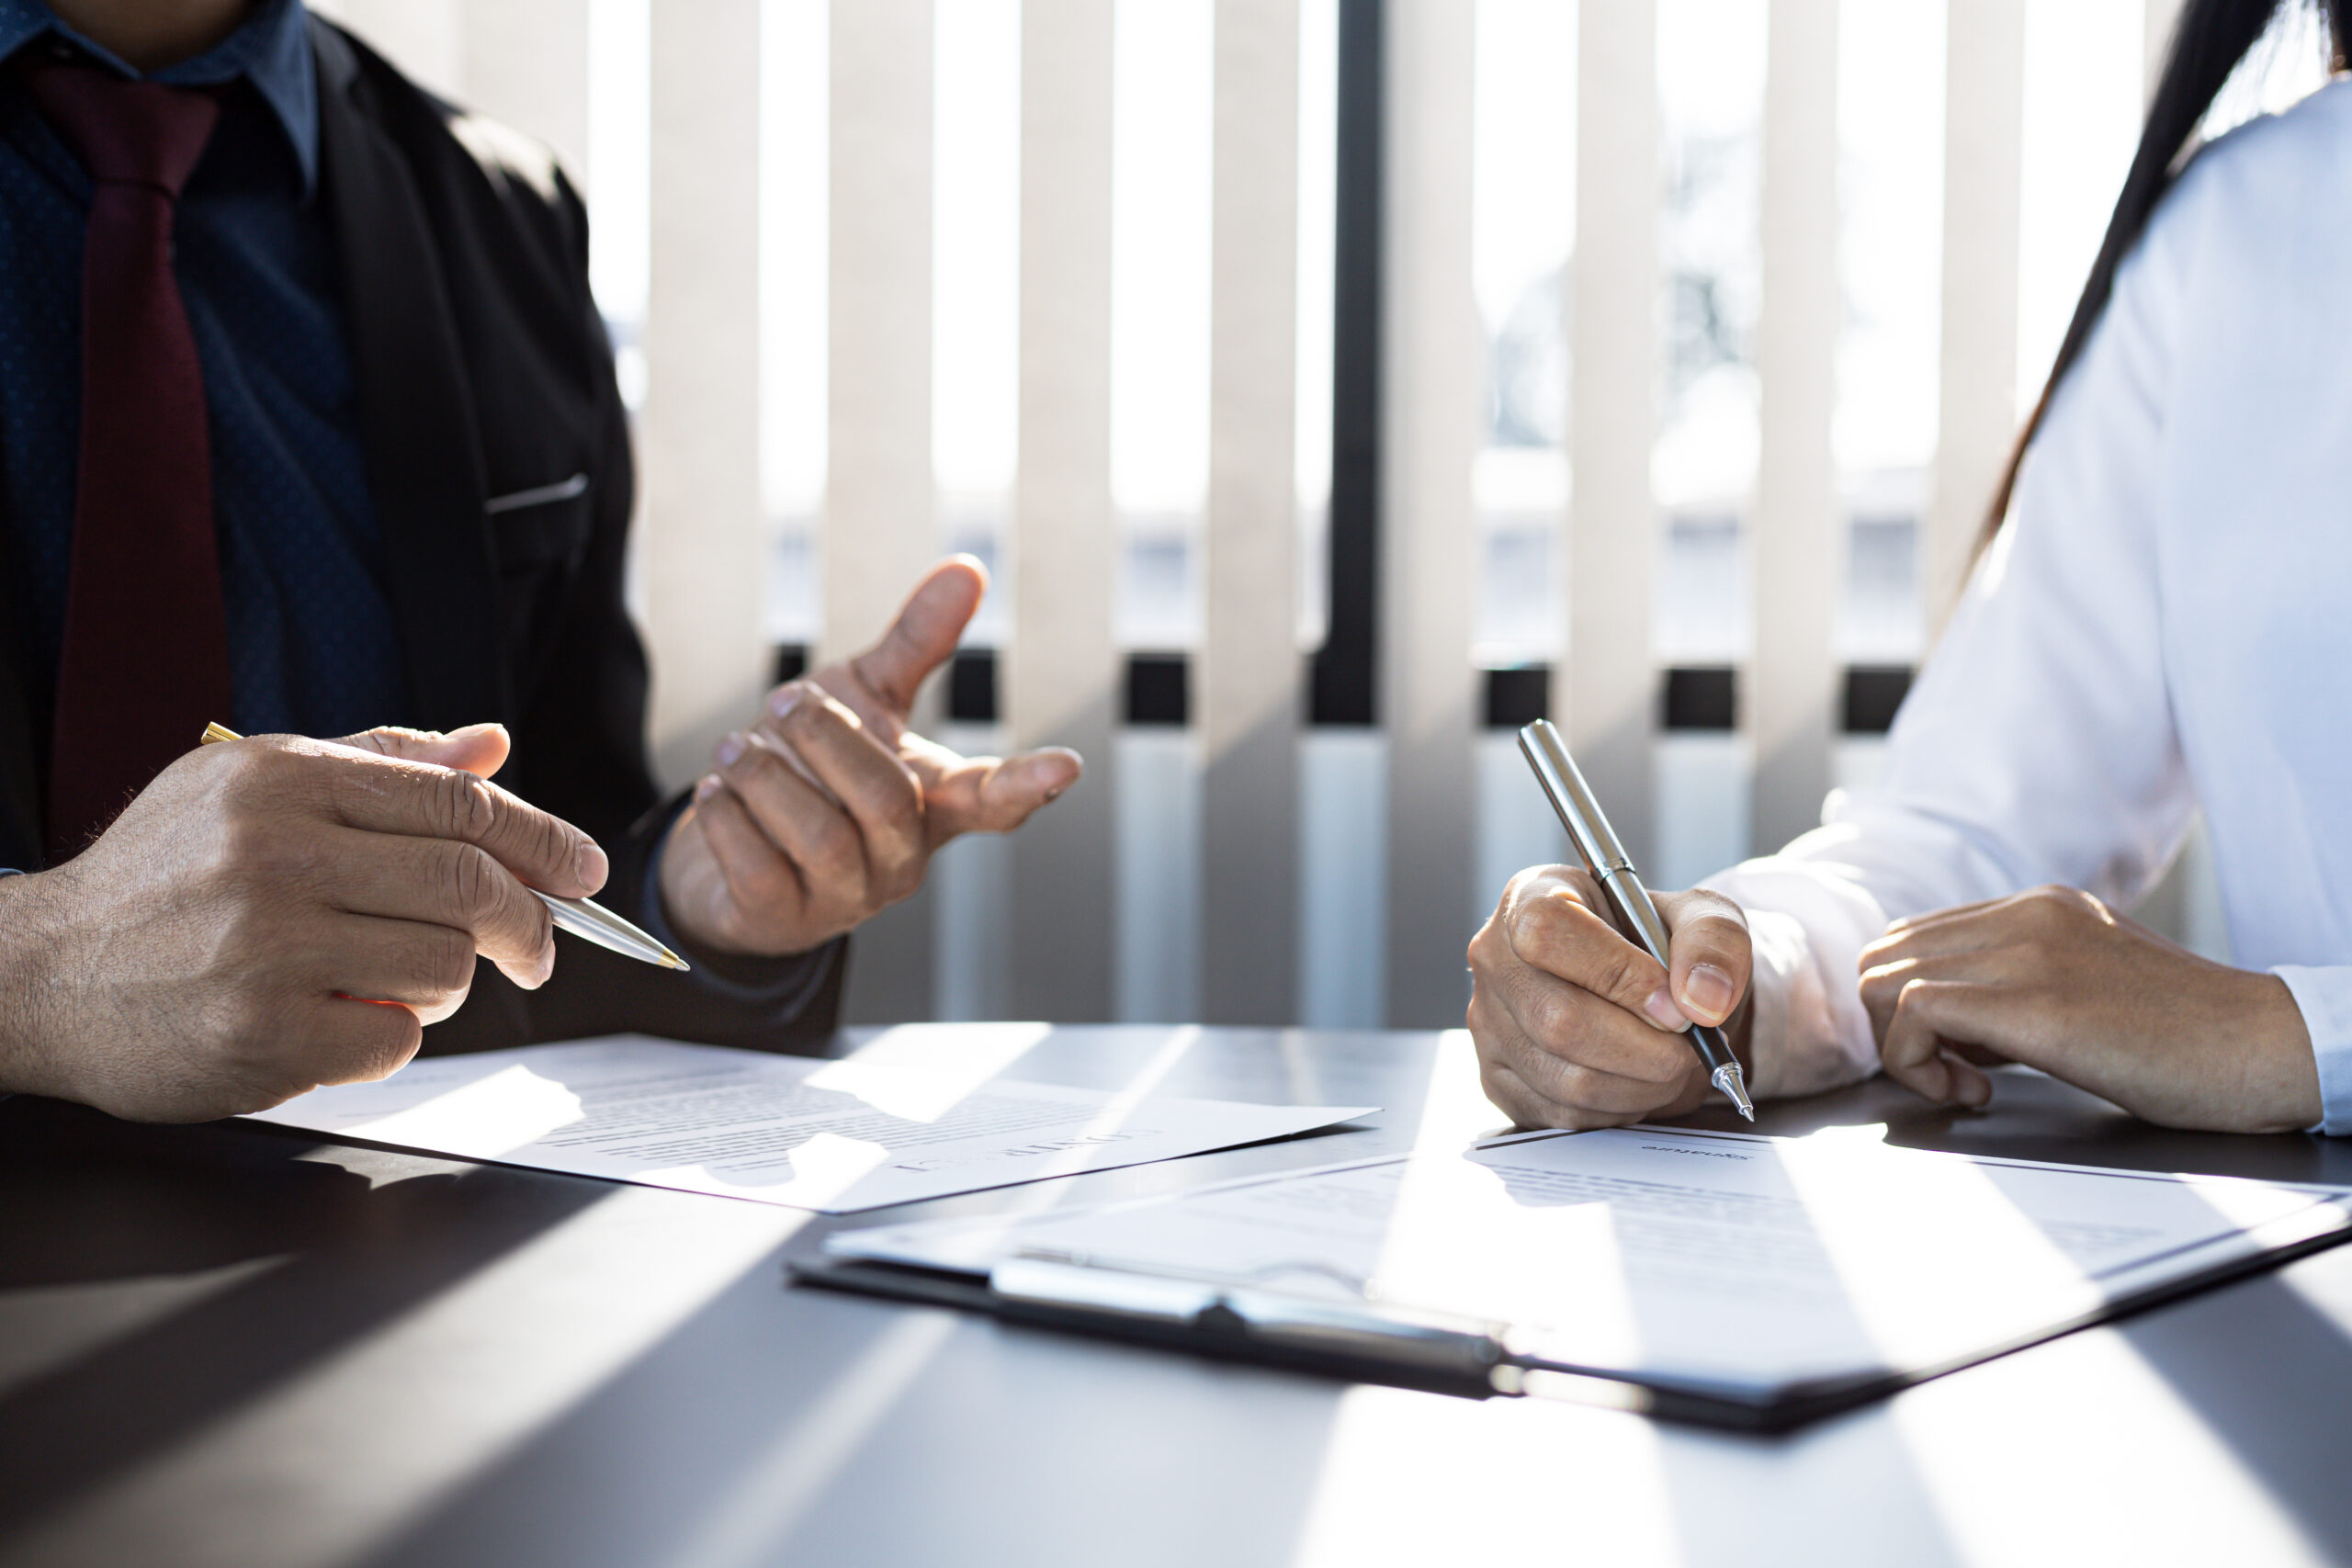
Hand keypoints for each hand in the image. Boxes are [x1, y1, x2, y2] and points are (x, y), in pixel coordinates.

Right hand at [0, 724, 605, 1121]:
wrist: (38, 974)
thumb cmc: (160, 876)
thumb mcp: (249, 785)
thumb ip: (378, 762)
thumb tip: (490, 745)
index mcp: (283, 778)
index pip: (460, 804)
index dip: (545, 840)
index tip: (585, 871)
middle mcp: (275, 854)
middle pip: (471, 884)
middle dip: (530, 921)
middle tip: (539, 948)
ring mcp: (267, 948)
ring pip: (444, 966)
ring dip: (448, 983)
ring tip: (393, 977)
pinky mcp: (262, 1034)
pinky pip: (394, 1040)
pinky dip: (391, 1038)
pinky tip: (341, 1020)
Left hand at [660, 556, 1082, 956]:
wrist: (734, 858)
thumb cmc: (816, 771)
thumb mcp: (868, 698)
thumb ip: (919, 642)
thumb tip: (969, 568)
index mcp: (934, 803)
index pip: (993, 799)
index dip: (1028, 783)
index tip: (1066, 766)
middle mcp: (901, 857)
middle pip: (885, 801)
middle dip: (828, 739)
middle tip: (784, 700)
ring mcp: (847, 898)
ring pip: (821, 836)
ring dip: (769, 778)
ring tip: (734, 747)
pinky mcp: (784, 921)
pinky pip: (759, 870)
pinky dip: (731, 819)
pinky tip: (718, 790)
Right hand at [1467, 864, 1754, 1129]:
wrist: (1650, 991)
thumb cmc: (1663, 946)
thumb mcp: (1704, 919)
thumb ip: (1713, 942)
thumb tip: (1702, 999)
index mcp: (1532, 896)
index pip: (1548, 931)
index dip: (1617, 973)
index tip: (1675, 1004)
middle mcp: (1496, 959)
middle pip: (1557, 1020)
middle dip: (1645, 1047)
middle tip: (1690, 1046)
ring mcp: (1489, 1025)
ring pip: (1567, 1079)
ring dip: (1642, 1084)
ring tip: (1672, 1063)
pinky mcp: (1498, 1081)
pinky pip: (1565, 1114)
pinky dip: (1620, 1107)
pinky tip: (1637, 1079)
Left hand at [1859, 885, 2319, 1132]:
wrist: (2267, 1048)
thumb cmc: (2189, 1038)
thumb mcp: (2088, 983)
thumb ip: (2019, 984)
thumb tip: (1948, 1020)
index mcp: (2037, 907)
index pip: (1913, 937)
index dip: (1909, 1003)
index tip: (1953, 1053)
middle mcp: (2025, 915)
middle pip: (1884, 954)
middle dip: (1894, 1025)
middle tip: (1952, 1072)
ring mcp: (2028, 953)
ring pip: (1884, 979)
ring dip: (1903, 1049)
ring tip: (1967, 1085)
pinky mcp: (2037, 1004)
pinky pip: (1914, 1013)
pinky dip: (1918, 1065)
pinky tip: (1976, 1094)